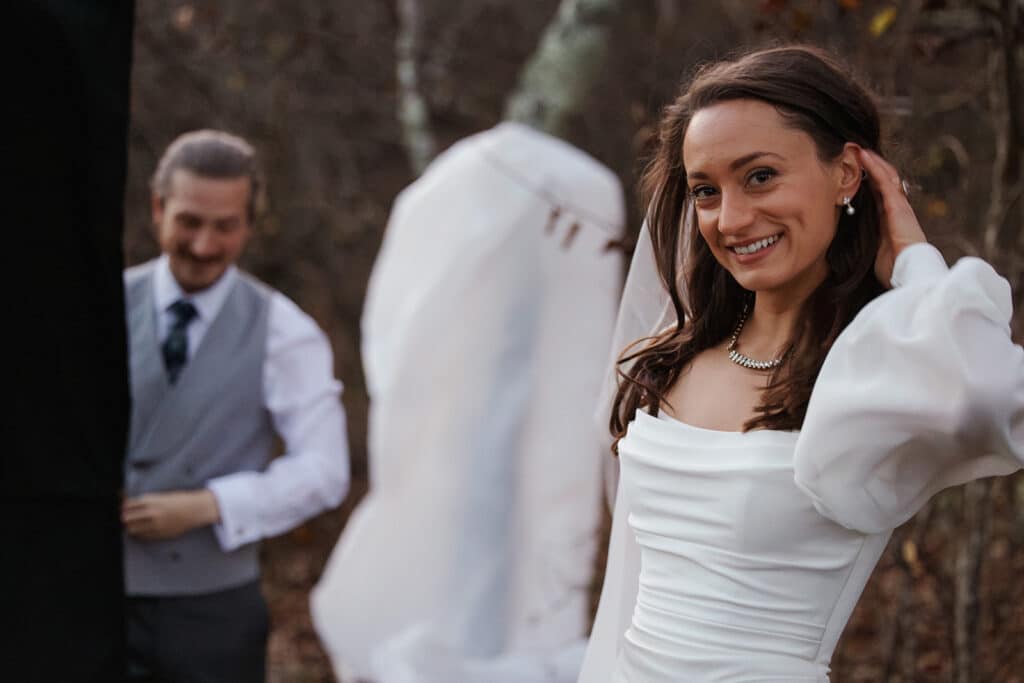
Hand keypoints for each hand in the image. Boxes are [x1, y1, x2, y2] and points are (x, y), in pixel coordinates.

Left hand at [122, 489, 220, 539]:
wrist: (196, 509)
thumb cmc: (180, 500)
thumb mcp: (162, 496)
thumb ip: (147, 501)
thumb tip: (130, 505)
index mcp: (152, 501)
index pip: (129, 505)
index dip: (124, 507)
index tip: (124, 508)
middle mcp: (151, 513)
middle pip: (128, 518)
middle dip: (126, 518)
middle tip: (127, 517)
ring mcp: (155, 524)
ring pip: (133, 529)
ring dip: (131, 527)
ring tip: (133, 525)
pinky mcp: (160, 533)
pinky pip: (143, 536)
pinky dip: (140, 533)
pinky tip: (142, 530)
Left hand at [857, 148, 927, 286]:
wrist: (909, 273)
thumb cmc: (892, 270)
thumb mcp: (873, 254)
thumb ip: (863, 246)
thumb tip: (843, 251)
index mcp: (890, 222)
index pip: (878, 197)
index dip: (867, 183)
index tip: (854, 174)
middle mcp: (896, 210)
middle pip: (883, 183)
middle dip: (870, 168)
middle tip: (855, 155)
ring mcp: (898, 206)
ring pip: (885, 177)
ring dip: (872, 162)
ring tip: (858, 150)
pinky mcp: (897, 205)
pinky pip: (885, 181)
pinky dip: (874, 167)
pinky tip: (864, 156)